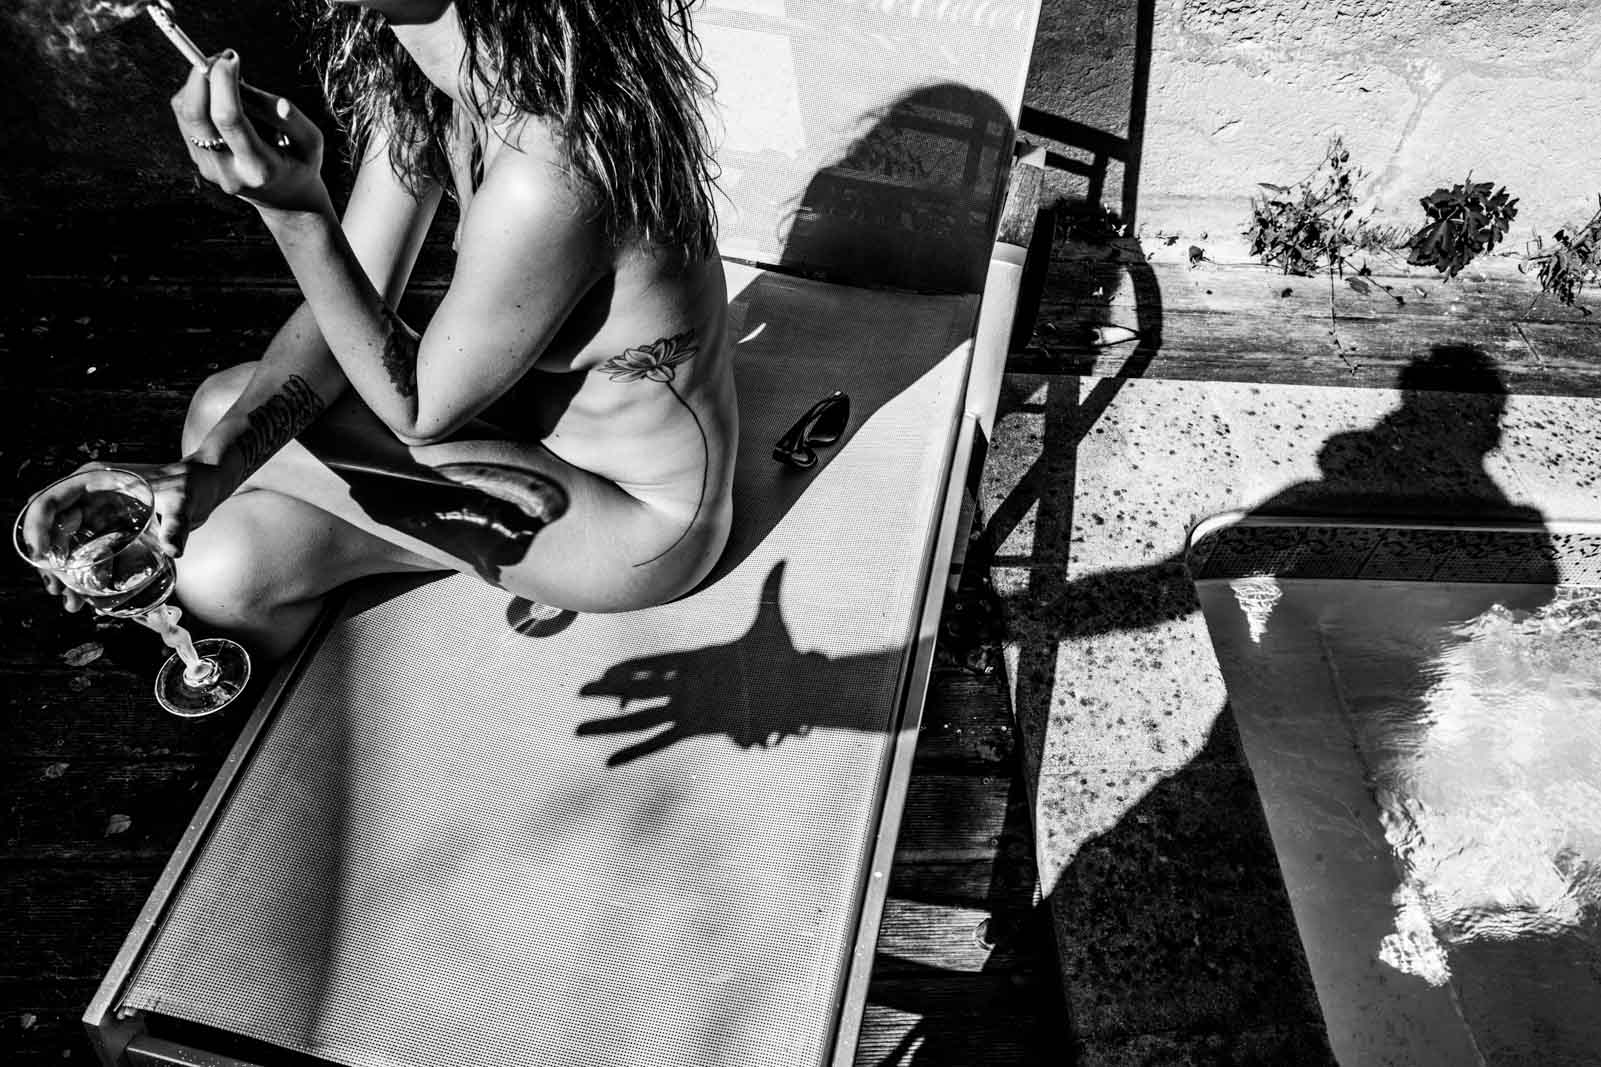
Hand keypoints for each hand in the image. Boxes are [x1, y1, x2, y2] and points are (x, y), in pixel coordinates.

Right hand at [30, 460, 229, 611]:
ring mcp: (96, 512)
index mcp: (95, 480)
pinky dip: (80, 572)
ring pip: (65, 543)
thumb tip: (174, 550)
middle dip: (47, 560)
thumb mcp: (183, 502)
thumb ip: (177, 524)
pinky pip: (84, 551)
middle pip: (51, 527)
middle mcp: (89, 496)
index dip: (37, 526)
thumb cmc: (192, 484)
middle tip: (57, 591)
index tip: (40, 555)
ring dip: (61, 573)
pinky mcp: (108, 528)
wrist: (204, 485)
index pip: (51, 500)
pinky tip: (86, 595)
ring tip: (71, 602)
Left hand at [171, 50, 330, 216]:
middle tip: (221, 58)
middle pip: (195, 114)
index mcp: (259, 168)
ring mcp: (209, 168)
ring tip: (228, 79)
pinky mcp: (199, 161)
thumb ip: (290, 117)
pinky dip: (199, 97)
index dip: (224, 81)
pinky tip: (221, 96)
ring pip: (185, 113)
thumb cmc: (301, 164)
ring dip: (200, 84)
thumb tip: (259, 93)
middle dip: (201, 76)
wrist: (286, 201)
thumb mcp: (311, 141)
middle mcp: (228, 171)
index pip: (229, 118)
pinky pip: (186, 118)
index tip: (232, 58)